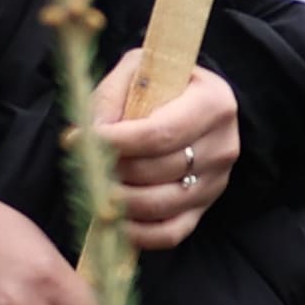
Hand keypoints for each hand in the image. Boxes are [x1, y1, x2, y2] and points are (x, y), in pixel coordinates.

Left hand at [95, 52, 242, 253]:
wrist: (188, 104)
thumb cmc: (159, 85)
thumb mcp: (136, 70)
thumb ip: (110, 96)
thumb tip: (84, 137)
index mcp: (214, 103)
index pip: (159, 134)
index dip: (116, 142)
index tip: (81, 139)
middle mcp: (222, 145)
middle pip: (158, 170)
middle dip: (114, 170)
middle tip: (86, 163)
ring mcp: (216, 182)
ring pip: (161, 204)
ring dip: (119, 201)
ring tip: (96, 186)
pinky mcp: (204, 208)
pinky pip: (170, 233)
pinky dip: (138, 234)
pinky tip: (113, 219)